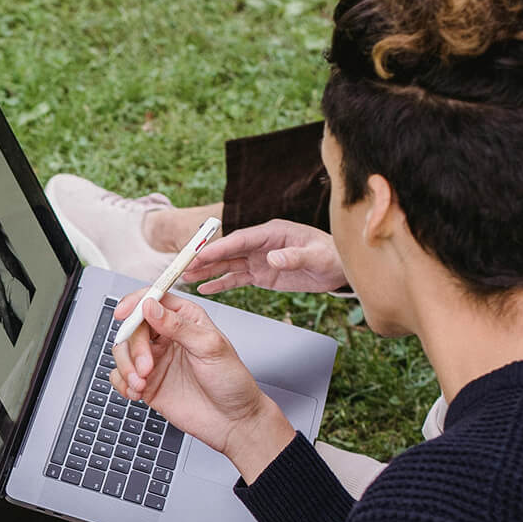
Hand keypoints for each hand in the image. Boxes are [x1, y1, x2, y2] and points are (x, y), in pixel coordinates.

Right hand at [112, 293, 294, 482]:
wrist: (232, 421)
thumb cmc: (231, 382)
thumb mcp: (210, 347)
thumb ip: (178, 326)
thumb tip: (151, 307)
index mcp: (186, 319)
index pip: (154, 301)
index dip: (136, 303)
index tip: (123, 314)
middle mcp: (167, 337)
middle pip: (133, 329)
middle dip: (134, 348)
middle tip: (146, 368)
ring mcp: (155, 361)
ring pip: (123, 352)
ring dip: (126, 368)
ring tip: (141, 383)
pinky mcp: (147, 383)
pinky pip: (120, 377)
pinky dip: (123, 384)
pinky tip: (138, 392)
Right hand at [184, 220, 345, 294]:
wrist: (339, 269)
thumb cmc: (331, 257)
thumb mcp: (316, 257)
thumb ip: (294, 257)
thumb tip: (273, 259)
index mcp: (272, 232)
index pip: (239, 239)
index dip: (218, 247)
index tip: (199, 254)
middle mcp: (261, 244)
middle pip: (227, 251)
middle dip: (205, 259)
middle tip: (183, 267)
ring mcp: (258, 259)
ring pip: (227, 265)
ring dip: (207, 271)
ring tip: (186, 278)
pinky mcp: (260, 274)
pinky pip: (236, 279)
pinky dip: (220, 283)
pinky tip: (205, 289)